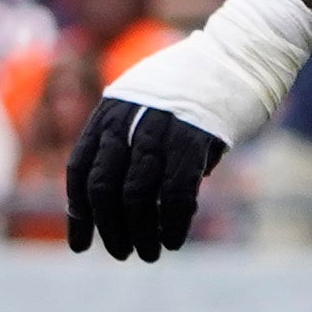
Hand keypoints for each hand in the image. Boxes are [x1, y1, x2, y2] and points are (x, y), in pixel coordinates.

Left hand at [67, 97, 228, 260]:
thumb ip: (127, 142)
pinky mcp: (194, 141)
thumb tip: (119, 199)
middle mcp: (128, 121)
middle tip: (121, 252)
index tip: (80, 244)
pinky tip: (173, 240)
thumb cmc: (188, 87)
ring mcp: (160, 130)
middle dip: (108, 228)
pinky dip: (171, 225)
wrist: (234, 58)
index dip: (78, 212)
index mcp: (110, 112)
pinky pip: (174, 195)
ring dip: (140, 234)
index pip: (80, 168)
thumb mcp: (143, 104)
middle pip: (103, 187)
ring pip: (136, 196)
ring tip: (149, 253)